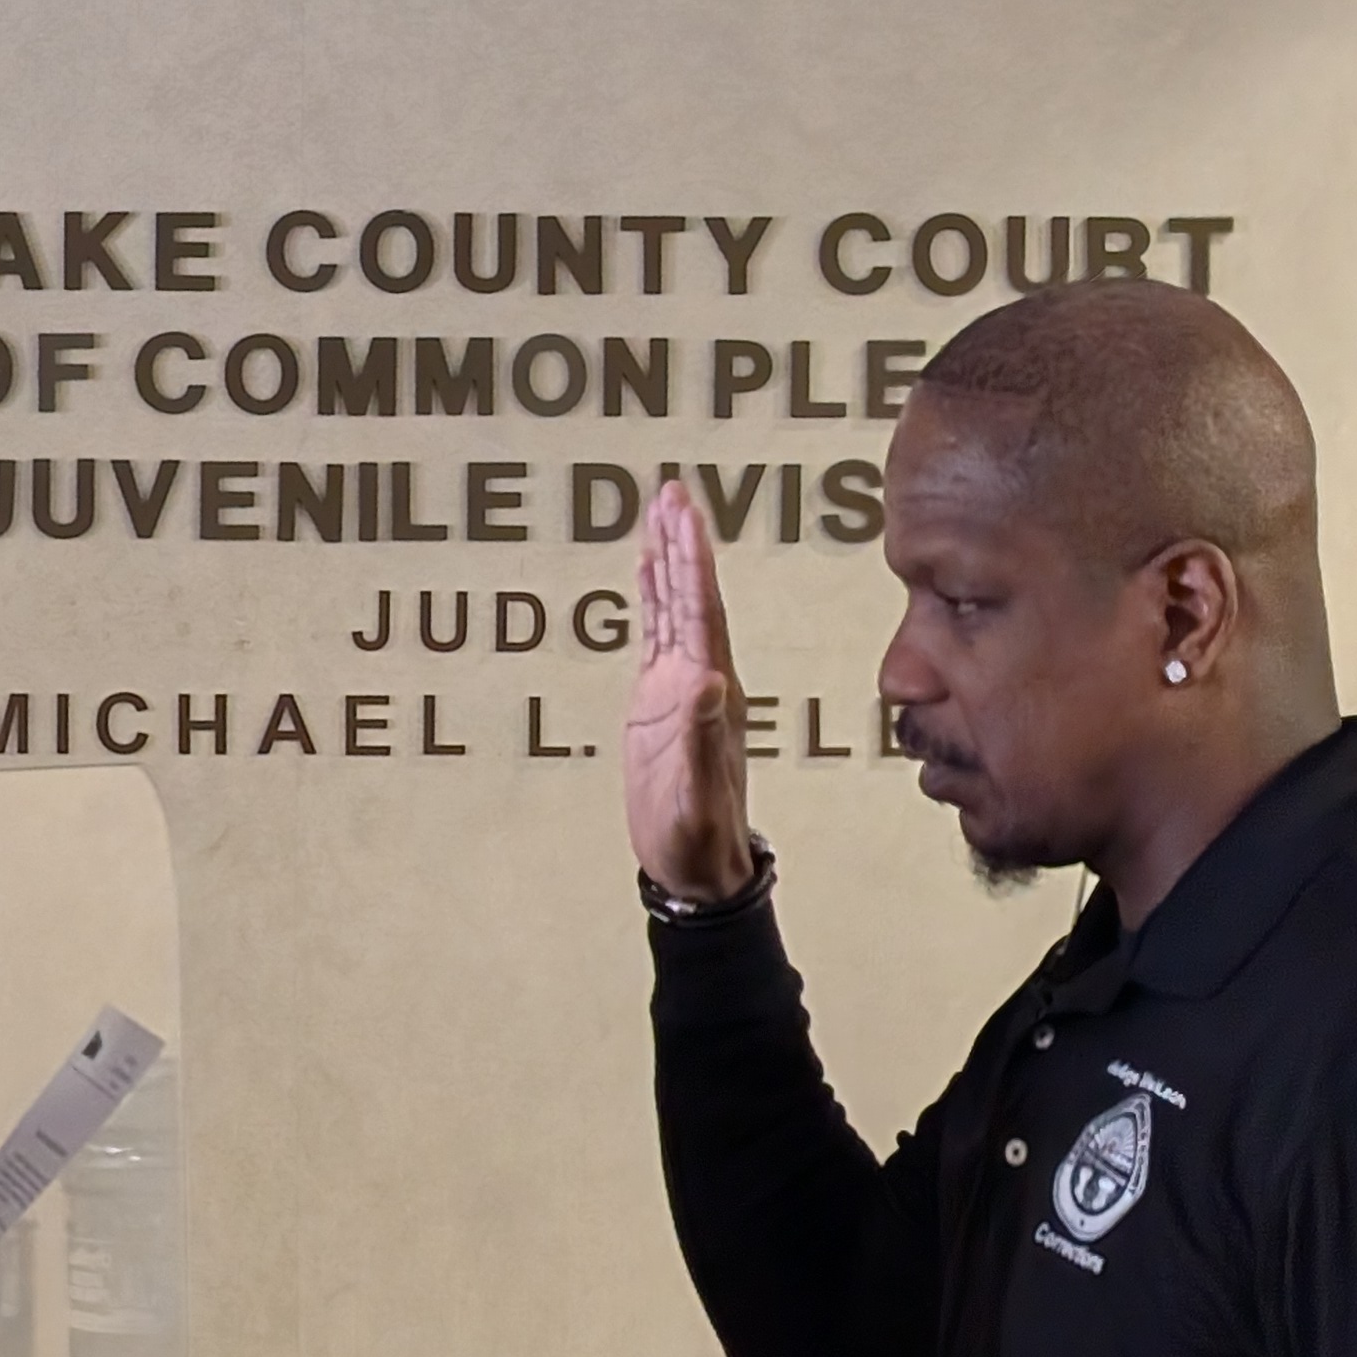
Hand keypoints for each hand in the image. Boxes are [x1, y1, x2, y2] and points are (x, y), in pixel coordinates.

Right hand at [624, 480, 754, 900]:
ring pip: (675, 607)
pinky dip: (652, 596)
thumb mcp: (697, 794)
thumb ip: (701, 739)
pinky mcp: (659, 701)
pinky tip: (646, 569)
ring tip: (660, 510)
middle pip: (692, 595)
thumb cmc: (697, 836)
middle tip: (671, 490)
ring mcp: (681, 687)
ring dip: (669, 559)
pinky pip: (656, 634)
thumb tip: (708, 682)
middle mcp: (701, 679)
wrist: (694, 867)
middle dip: (682, 542)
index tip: (682, 514)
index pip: (701, 611)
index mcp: (711, 692)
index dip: (691, 562)